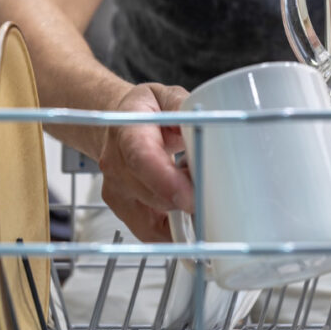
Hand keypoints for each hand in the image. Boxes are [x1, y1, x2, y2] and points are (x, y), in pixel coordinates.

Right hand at [98, 83, 194, 242]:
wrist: (117, 123)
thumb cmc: (145, 111)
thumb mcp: (165, 97)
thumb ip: (183, 107)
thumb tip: (207, 121)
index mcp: (128, 133)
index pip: (142, 160)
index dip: (167, 182)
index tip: (192, 196)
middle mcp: (116, 166)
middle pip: (154, 196)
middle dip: (189, 200)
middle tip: (214, 188)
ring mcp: (117, 192)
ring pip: (154, 221)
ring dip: (183, 214)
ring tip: (197, 191)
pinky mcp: (123, 210)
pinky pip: (151, 233)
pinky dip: (174, 230)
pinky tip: (189, 214)